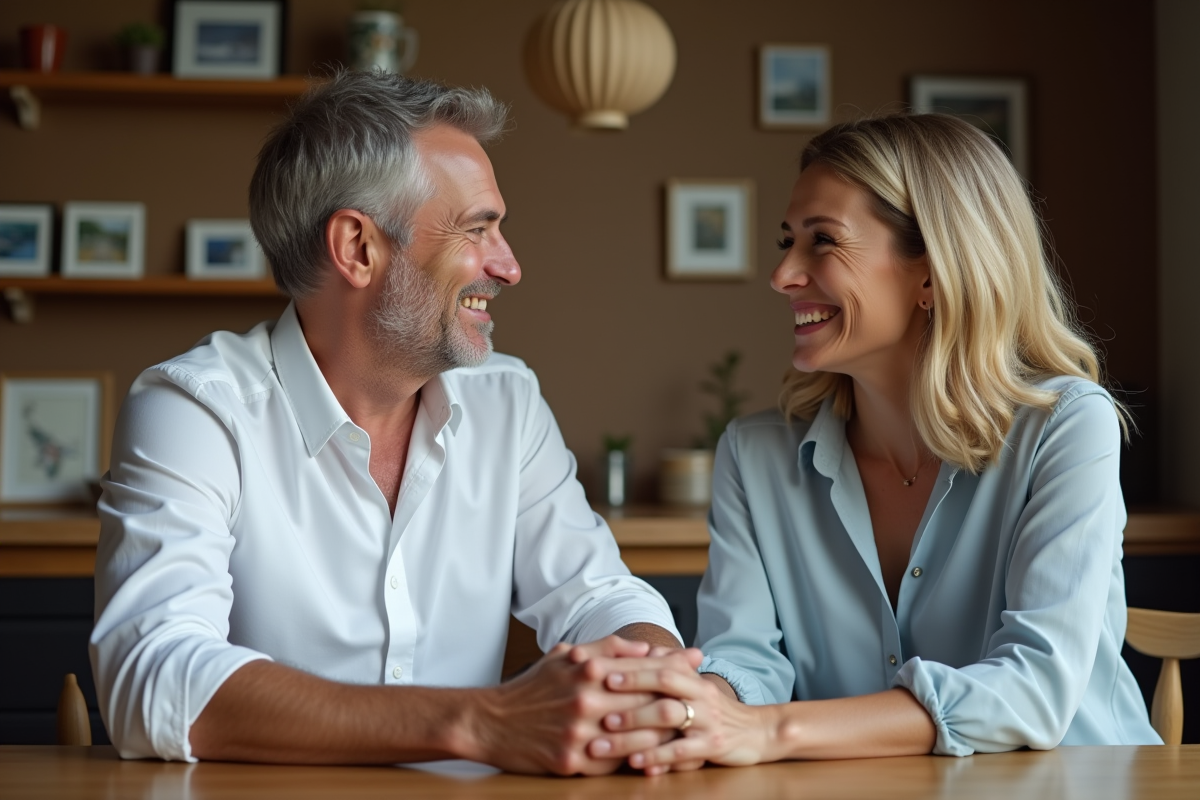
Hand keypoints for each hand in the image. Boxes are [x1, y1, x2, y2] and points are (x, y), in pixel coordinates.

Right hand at [461, 636, 689, 774]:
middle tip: (707, 698)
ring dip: (668, 735)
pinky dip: (639, 761)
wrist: (491, 721)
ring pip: (639, 736)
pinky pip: (615, 763)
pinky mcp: (572, 762)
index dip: (674, 663)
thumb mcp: (566, 656)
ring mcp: (580, 734)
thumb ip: (606, 648)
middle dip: (681, 698)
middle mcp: (587, 700)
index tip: (698, 660)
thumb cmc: (533, 687)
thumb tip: (644, 647)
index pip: (642, 666)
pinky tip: (658, 759)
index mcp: (587, 670)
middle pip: (647, 701)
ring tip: (691, 732)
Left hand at [592, 666, 778, 774]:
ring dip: (635, 724)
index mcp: (691, 677)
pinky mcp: (714, 746)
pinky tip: (636, 763)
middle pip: (662, 683)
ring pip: (668, 717)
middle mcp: (700, 693)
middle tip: (592, 697)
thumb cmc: (714, 709)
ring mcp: (708, 719)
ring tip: (605, 733)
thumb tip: (639, 650)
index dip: (628, 664)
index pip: (657, 662)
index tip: (596, 667)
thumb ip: (668, 668)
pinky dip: (658, 757)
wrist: (758, 732)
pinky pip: (683, 751)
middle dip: (627, 688)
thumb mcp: (694, 685)